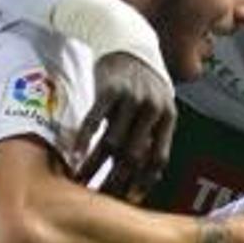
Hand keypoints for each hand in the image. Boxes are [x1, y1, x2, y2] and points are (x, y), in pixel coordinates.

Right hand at [73, 52, 177, 201]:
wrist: (128, 43)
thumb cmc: (143, 83)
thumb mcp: (157, 107)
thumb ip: (152, 137)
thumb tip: (147, 177)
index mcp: (168, 118)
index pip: (159, 158)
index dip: (144, 182)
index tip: (130, 199)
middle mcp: (153, 109)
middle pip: (135, 155)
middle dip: (117, 181)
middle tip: (101, 199)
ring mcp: (132, 98)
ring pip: (113, 142)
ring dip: (96, 166)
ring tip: (82, 182)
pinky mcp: (109, 88)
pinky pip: (95, 120)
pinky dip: (85, 140)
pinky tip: (75, 156)